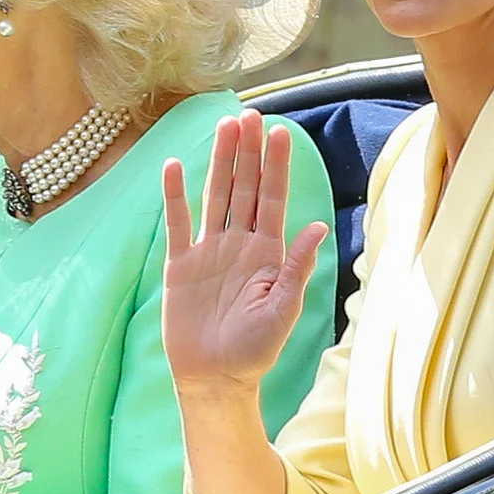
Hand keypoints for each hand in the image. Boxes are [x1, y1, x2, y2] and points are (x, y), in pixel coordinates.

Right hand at [161, 111, 327, 398]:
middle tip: (249, 114)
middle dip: (248, 151)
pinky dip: (175, 196)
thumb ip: (297, 267)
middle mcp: (240, 244)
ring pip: (215, 195)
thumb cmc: (255, 350)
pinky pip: (178, 223)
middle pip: (244, 187)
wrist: (215, 379)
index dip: (276, 165)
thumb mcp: (283, 309)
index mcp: (268, 253)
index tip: (279, 131)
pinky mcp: (180, 264)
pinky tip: (174, 166)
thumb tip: (318, 226)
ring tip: (223, 126)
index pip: (273, 198)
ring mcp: (209, 251)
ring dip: (219, 161)